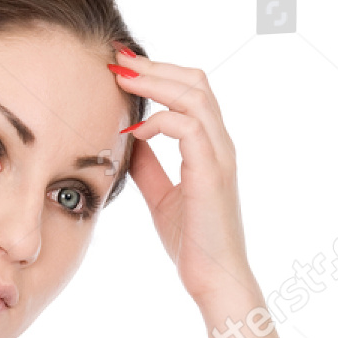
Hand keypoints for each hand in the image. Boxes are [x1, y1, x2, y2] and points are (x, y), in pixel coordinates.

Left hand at [110, 49, 251, 307]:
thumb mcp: (162, 197)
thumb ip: (149, 167)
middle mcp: (220, 143)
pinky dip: (160, 121)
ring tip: (121, 78)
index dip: (158, 74)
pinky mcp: (212, 172)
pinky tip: (135, 132)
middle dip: (154, 66)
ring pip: (194, 95)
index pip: (189, 92)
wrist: (214, 278)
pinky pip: (188, 128)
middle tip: (117, 59)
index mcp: (210, 146)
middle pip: (195, 81)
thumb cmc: (192, 242)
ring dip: (155, 82)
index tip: (122, 66)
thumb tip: (128, 142)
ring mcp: (220, 155)